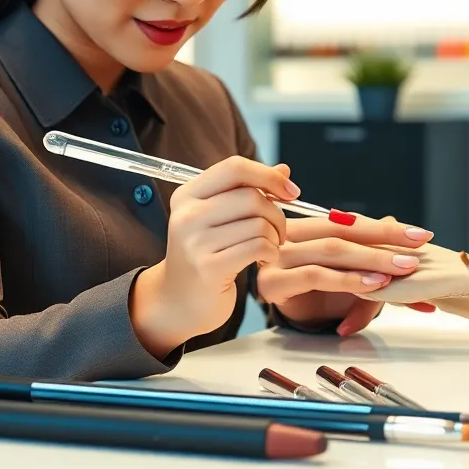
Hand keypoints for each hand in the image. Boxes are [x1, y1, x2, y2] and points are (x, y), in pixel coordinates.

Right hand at [130, 156, 293, 358]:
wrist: (177, 302)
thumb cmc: (204, 255)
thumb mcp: (219, 217)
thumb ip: (248, 190)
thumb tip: (284, 170)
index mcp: (187, 195)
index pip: (235, 167)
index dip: (269, 176)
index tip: (291, 192)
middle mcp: (186, 215)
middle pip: (251, 197)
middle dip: (277, 213)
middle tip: (279, 231)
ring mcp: (195, 242)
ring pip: (258, 223)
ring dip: (275, 237)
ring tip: (269, 247)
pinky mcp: (209, 268)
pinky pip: (257, 247)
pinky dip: (270, 252)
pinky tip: (265, 259)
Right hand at [258, 214, 437, 336]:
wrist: (288, 319)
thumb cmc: (319, 291)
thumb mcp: (348, 270)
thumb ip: (371, 251)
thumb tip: (403, 229)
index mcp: (308, 225)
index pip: (350, 221)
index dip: (385, 227)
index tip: (419, 234)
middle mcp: (290, 235)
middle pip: (342, 230)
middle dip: (384, 239)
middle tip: (417, 250)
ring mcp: (279, 257)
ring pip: (331, 250)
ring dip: (371, 259)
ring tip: (402, 268)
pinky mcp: (274, 283)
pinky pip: (315, 276)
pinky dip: (347, 279)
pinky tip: (373, 284)